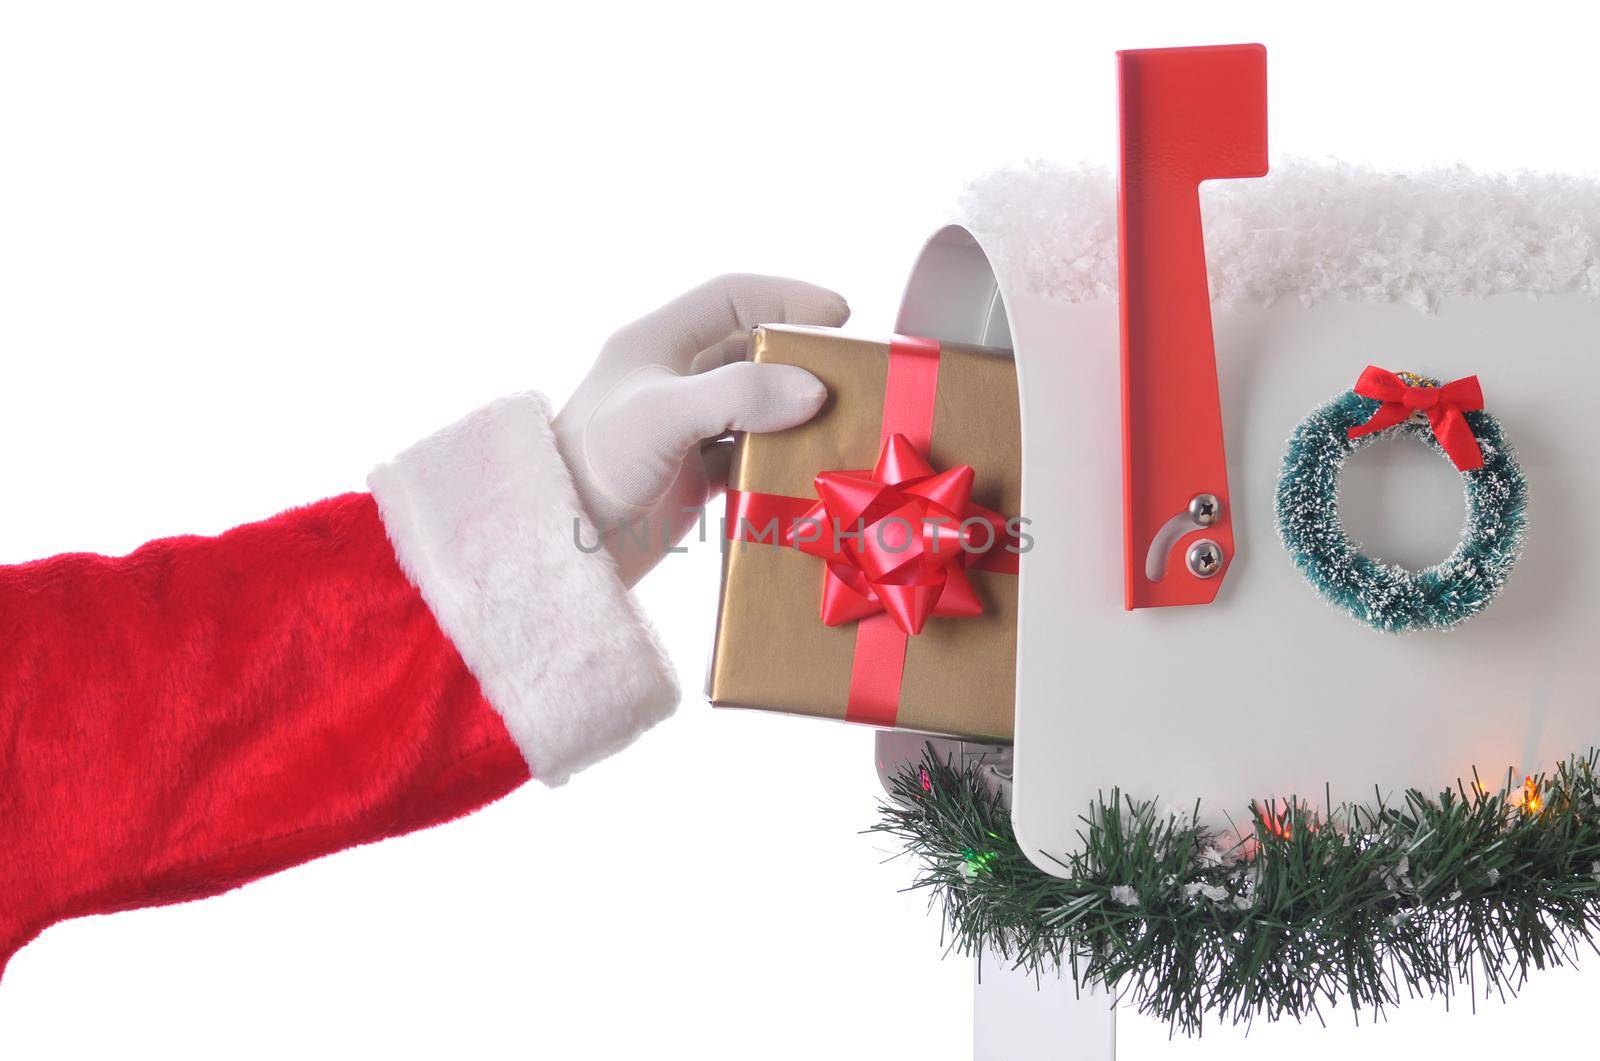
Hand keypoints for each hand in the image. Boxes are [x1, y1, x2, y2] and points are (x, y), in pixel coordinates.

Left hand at [554, 274, 849, 585]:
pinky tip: (808, 474)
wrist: (558, 550)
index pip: (731, 297)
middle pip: (752, 353)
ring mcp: (683, 431)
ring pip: (756, 408)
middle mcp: (671, 380)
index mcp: (656, 343)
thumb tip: (814, 391)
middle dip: (802, 362)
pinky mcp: (691, 478)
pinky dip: (780, 463)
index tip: (840, 316)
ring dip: (797, 416)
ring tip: (844, 426)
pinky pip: (750, 459)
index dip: (787, 297)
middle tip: (852, 377)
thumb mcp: (662, 416)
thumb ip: (738, 395)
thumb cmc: (594, 467)